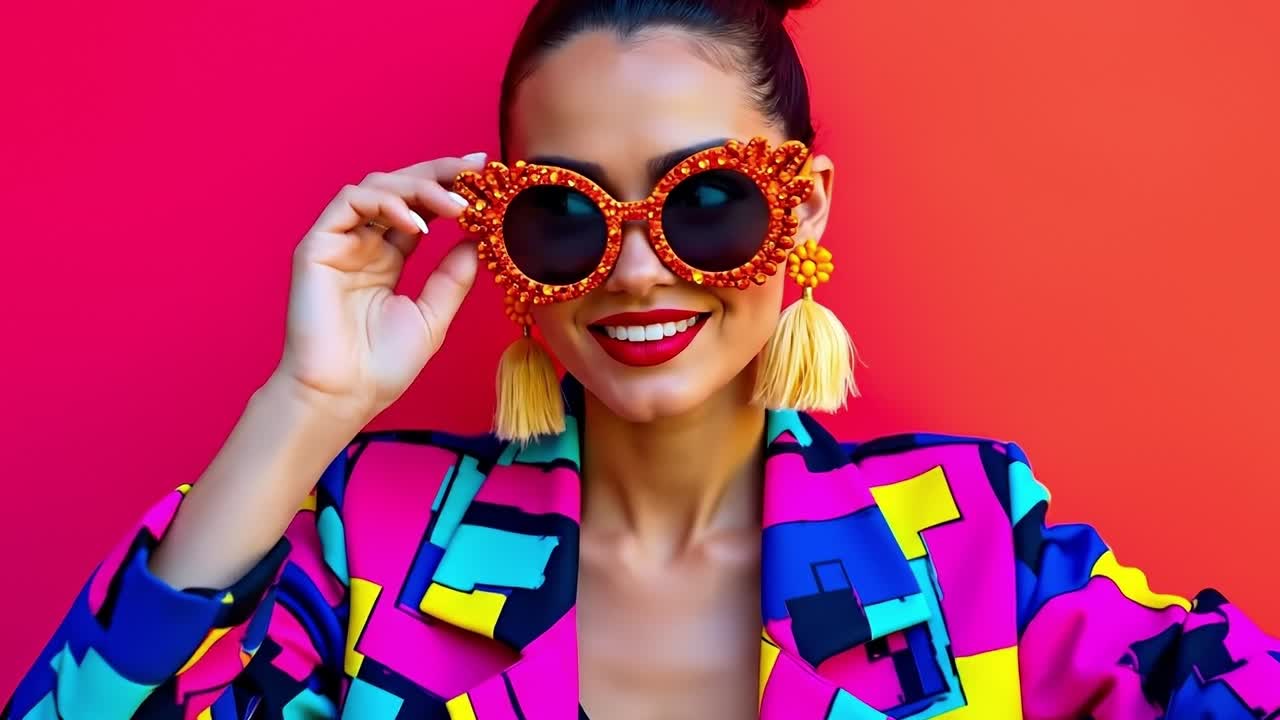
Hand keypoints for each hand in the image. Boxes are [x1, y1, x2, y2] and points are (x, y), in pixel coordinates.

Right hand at [274, 153, 486, 421]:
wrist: (343, 395)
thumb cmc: (382, 366)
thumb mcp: (433, 316)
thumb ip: (452, 276)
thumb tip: (476, 239)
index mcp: (387, 258)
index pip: (417, 208)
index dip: (447, 186)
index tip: (483, 173)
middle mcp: (362, 244)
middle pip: (399, 187)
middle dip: (438, 172)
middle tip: (474, 168)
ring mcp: (339, 242)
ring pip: (376, 186)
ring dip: (418, 186)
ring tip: (454, 205)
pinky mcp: (317, 246)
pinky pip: (349, 202)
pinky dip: (386, 203)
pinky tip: (417, 223)